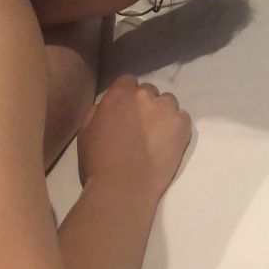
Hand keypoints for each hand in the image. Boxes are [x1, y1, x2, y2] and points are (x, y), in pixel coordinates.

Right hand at [76, 74, 191, 204]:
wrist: (123, 186)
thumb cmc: (98, 162)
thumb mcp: (86, 131)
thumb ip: (98, 111)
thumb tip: (107, 106)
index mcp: (118, 94)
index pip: (128, 81)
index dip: (128, 97)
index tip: (128, 112)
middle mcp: (143, 95)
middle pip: (149, 91)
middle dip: (146, 105)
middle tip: (142, 127)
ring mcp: (165, 108)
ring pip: (168, 102)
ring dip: (163, 113)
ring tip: (157, 135)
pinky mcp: (181, 124)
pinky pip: (182, 117)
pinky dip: (177, 127)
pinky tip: (168, 143)